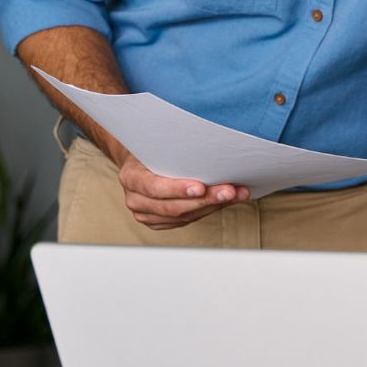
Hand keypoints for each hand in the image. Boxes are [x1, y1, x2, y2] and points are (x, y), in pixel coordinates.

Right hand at [117, 154, 245, 230]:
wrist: (141, 162)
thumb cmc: (153, 150)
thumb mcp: (157, 144)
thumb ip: (174, 150)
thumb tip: (209, 144)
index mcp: (131, 177)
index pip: (153, 187)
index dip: (177, 189)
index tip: (200, 187)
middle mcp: (136, 199)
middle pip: (173, 206)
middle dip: (205, 199)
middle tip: (228, 191)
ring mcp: (147, 214)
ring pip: (184, 216)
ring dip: (213, 206)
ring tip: (236, 194)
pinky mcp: (160, 222)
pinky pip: (188, 220)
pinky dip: (210, 210)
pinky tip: (226, 201)